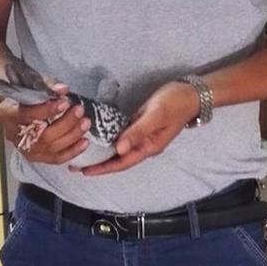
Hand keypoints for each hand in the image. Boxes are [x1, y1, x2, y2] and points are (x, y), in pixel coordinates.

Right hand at [0, 81, 91, 164]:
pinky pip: (57, 158)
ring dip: (72, 135)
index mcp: (8, 115)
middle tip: (79, 110)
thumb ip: (46, 86)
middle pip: (42, 135)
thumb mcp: (29, 87)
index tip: (64, 102)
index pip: (27, 115)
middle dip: (65, 123)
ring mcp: (27, 149)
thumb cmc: (23, 98)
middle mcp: (15, 135)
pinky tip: (85, 141)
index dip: (47, 110)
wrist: (15, 112)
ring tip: (85, 123)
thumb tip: (63, 89)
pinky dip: (73, 150)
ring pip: (52, 147)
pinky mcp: (38, 157)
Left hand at [78, 81, 198, 176]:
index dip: (103, 168)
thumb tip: (118, 149)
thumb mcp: (155, 116)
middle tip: (76, 165)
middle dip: (99, 164)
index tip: (85, 171)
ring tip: (83, 153)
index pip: (122, 162)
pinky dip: (109, 138)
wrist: (190, 93)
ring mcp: (142, 136)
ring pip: (119, 149)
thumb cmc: (174, 104)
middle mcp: (144, 145)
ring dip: (102, 152)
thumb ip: (137, 132)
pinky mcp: (140, 125)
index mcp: (148, 147)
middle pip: (118, 159)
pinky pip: (122, 136)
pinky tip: (97, 136)